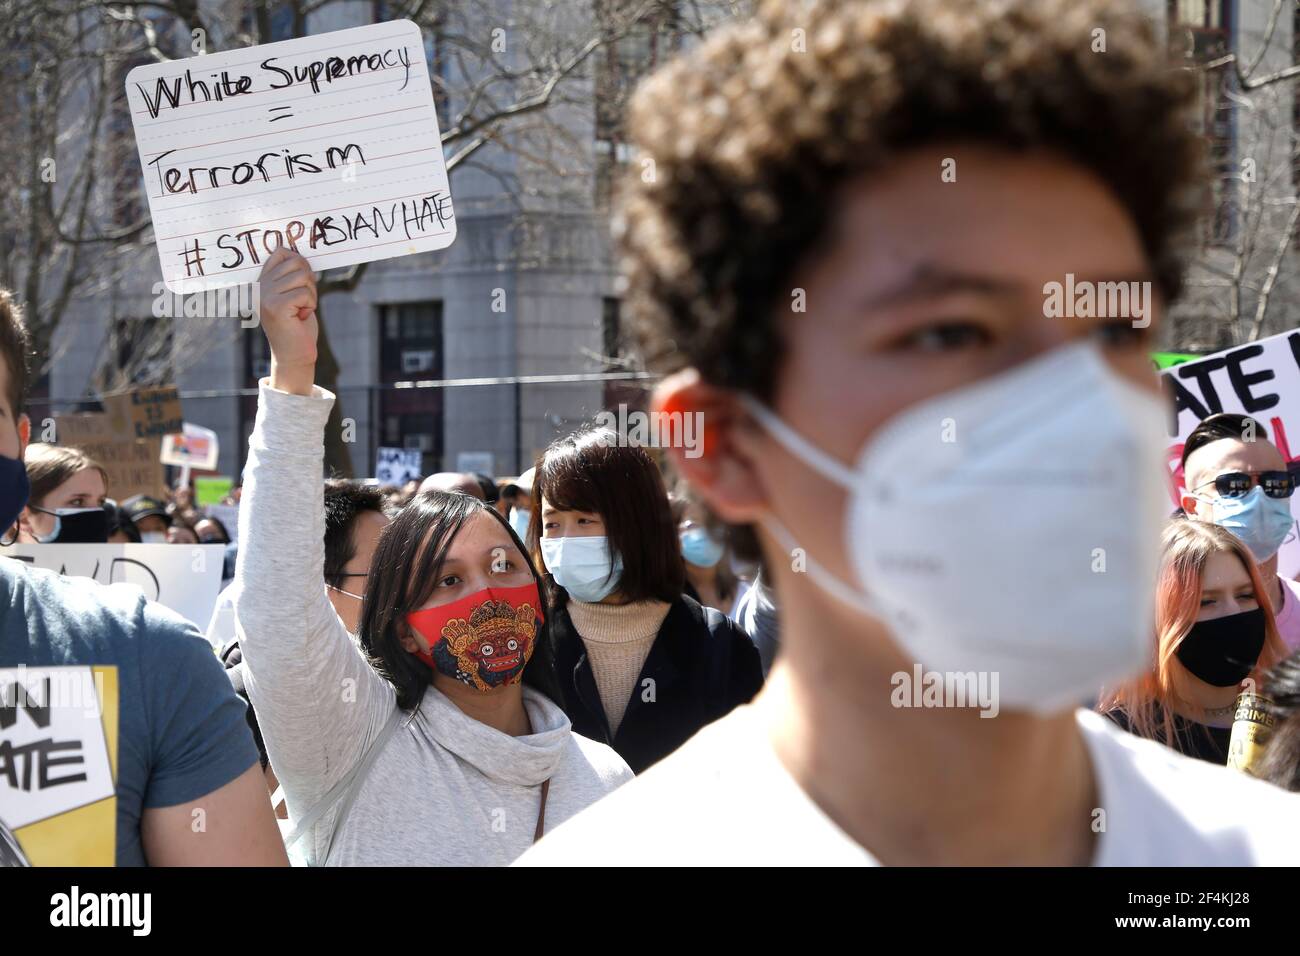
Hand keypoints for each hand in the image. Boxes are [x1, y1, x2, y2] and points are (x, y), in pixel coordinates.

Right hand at [257, 248, 318, 395]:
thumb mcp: (294, 294)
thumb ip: (293, 275)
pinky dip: (310, 304)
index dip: (300, 263)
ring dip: (311, 294)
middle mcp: (259, 287)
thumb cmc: (298, 325)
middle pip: (296, 262)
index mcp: (262, 281)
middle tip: (303, 300)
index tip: (302, 283)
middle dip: (309, 281)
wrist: (294, 355)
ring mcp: (265, 296)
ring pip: (302, 277)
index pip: (281, 252)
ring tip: (301, 309)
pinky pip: (305, 293)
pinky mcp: (275, 306)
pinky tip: (301, 317)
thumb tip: (299, 251)